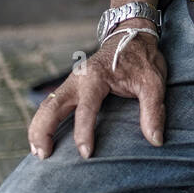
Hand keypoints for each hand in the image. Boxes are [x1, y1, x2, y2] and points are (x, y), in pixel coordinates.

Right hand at [27, 28, 167, 159]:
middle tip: (44, 156)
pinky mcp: (72, 85)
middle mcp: (78, 78)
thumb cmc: (143, 60)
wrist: (132, 36)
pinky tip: (42, 140)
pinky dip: (43, 121)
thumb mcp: (154, 83)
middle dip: (44, 130)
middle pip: (52, 105)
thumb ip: (153, 111)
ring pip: (47, 105)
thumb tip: (155, 141)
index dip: (84, 132)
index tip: (86, 154)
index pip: (86, 108)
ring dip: (38, 128)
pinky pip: (52, 103)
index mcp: (96, 76)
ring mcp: (72, 81)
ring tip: (38, 153)